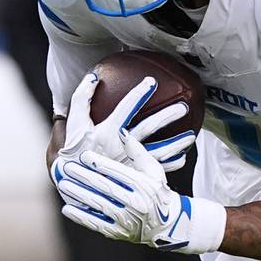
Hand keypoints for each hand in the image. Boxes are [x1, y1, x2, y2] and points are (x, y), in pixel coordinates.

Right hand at [50, 73, 193, 183]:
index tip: (152, 82)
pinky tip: (181, 159)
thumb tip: (92, 77)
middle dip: (166, 116)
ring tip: (192, 136)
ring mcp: (129, 162)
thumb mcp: (70, 124)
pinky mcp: (132, 175)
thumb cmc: (69, 152)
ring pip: (158, 150)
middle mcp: (121, 147)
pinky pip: (155, 170)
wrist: (70, 183)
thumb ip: (80, 99)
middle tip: (183, 107)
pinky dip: (169, 164)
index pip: (126, 108)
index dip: (139, 94)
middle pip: (148, 128)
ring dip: (176, 143)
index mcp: (106, 131)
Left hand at [54, 133, 226, 253]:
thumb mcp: (154, 170)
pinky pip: (97, 224)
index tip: (84, 156)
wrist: (167, 223)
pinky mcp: (119, 233)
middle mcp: (137, 203)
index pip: (118, 172)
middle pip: (105, 187)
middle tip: (67, 168)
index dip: (100, 164)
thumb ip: (137, 151)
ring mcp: (127, 220)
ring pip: (98, 205)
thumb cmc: (158, 191)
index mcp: (145, 186)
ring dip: (79, 194)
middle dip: (84, 177)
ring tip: (63, 184)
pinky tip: (68, 208)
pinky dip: (81, 217)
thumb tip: (121, 132)